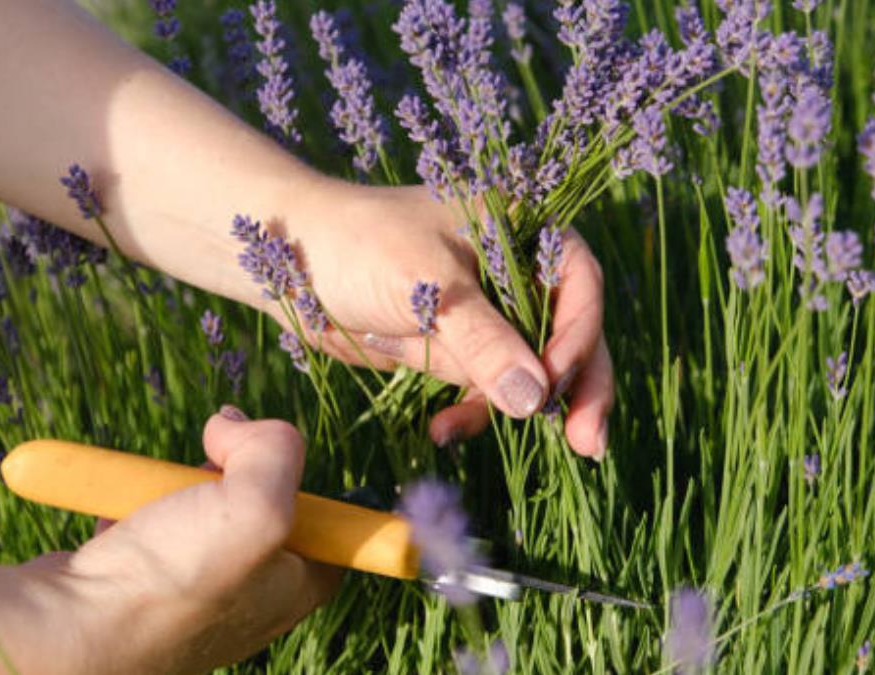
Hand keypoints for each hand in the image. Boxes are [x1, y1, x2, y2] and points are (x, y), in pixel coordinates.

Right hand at [22, 408, 339, 674]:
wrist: (64, 632)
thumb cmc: (171, 582)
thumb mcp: (255, 505)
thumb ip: (275, 451)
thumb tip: (237, 424)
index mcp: (293, 587)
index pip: (326, 522)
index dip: (300, 480)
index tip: (267, 458)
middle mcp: (248, 596)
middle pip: (256, 504)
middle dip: (228, 470)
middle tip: (207, 463)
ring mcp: (190, 594)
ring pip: (196, 509)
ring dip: (173, 487)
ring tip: (153, 498)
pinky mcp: (138, 584)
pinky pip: (145, 527)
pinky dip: (129, 510)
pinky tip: (118, 519)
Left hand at [293, 184, 612, 458]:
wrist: (286, 260)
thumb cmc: (357, 245)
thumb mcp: (427, 287)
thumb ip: (485, 341)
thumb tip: (536, 399)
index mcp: (520, 228)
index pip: (578, 283)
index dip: (577, 334)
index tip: (553, 382)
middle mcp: (515, 269)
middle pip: (571, 333)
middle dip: (577, 389)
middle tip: (587, 444)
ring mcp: (489, 312)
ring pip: (532, 370)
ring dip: (510, 409)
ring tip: (456, 430)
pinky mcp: (461, 347)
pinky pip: (487, 389)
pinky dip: (471, 413)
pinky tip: (442, 430)